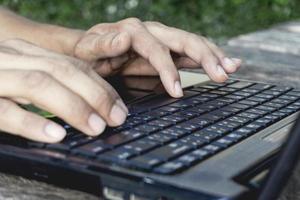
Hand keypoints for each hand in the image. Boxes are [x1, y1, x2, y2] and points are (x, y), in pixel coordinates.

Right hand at [0, 39, 127, 142]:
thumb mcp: (22, 77)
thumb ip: (50, 84)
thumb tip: (90, 106)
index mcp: (26, 54)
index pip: (73, 65)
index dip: (101, 86)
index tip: (119, 107)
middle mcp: (11, 58)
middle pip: (63, 71)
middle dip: (96, 95)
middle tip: (117, 119)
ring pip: (39, 84)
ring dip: (73, 107)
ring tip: (95, 128)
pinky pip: (3, 111)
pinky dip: (31, 123)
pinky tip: (54, 136)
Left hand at [74, 18, 241, 97]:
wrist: (89, 51)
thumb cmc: (88, 52)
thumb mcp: (88, 49)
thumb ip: (104, 44)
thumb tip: (124, 37)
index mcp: (134, 31)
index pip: (157, 50)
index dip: (168, 70)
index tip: (177, 91)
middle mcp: (152, 31)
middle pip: (184, 40)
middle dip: (205, 57)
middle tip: (222, 74)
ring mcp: (162, 40)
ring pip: (193, 43)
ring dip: (213, 56)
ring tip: (232, 67)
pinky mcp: (167, 50)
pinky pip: (190, 53)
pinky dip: (209, 58)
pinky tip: (224, 63)